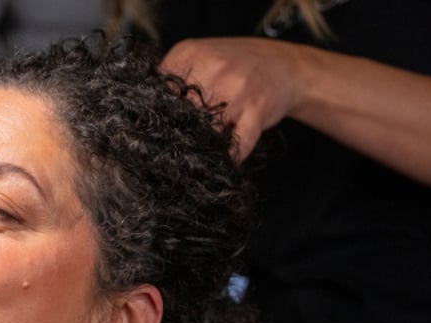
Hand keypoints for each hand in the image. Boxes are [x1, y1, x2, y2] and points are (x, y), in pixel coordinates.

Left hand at [160, 37, 306, 160]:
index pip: (161, 91)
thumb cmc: (235, 67)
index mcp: (192, 54)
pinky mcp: (256, 111)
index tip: (157, 130)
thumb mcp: (199, 57)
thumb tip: (146, 110)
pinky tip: (224, 161)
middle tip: (178, 148)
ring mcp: (236, 91)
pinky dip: (230, 157)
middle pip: (181, 114)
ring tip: (199, 155)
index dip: (157, 115)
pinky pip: (238, 144)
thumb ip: (172, 77)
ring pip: (205, 132)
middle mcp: (213, 69)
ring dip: (201, 147)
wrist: (284, 66)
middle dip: (179, 134)